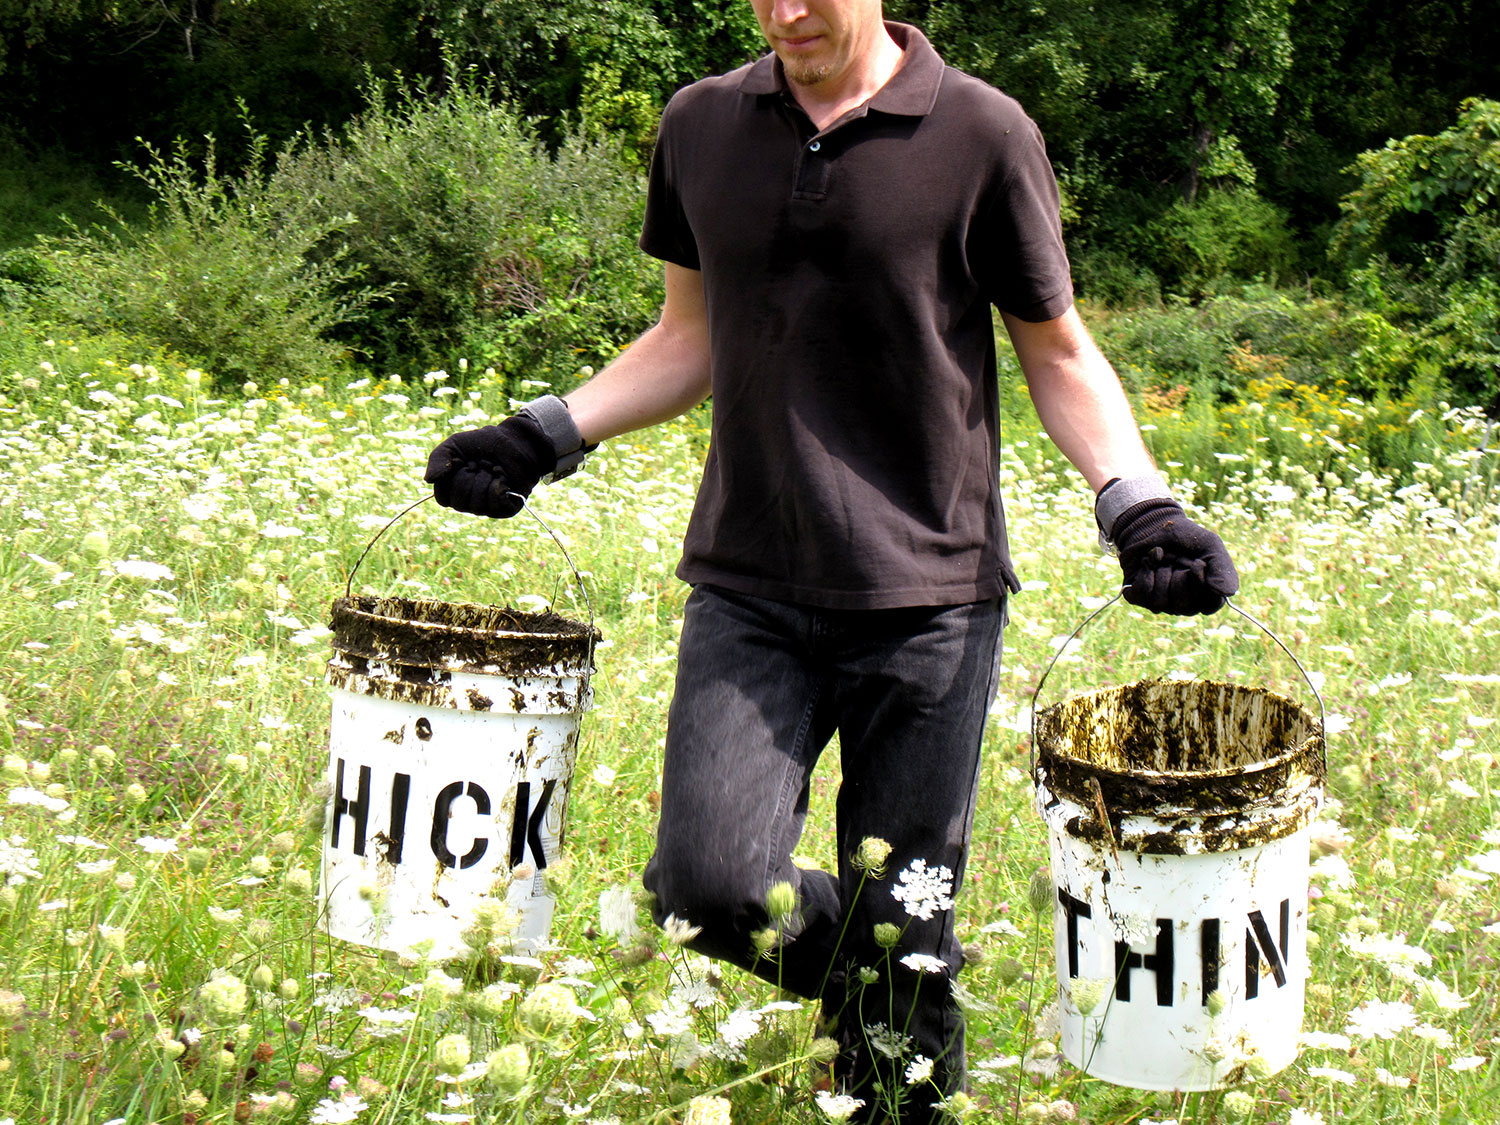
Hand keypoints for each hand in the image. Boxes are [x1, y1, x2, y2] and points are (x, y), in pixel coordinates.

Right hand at [424, 415, 554, 517]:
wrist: (515, 441)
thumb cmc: (484, 443)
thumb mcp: (455, 444)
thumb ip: (438, 458)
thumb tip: (428, 480)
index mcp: (454, 490)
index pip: (442, 499)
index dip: (450, 479)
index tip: (460, 461)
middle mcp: (469, 501)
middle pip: (459, 503)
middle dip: (469, 478)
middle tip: (479, 464)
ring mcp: (487, 507)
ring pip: (477, 505)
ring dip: (484, 480)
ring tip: (493, 469)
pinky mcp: (505, 509)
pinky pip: (494, 505)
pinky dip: (498, 485)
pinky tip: (503, 477)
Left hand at [1112, 499, 1238, 614]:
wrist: (1155, 525)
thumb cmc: (1186, 538)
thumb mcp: (1211, 546)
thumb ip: (1222, 569)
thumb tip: (1226, 593)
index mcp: (1206, 595)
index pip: (1209, 606)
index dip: (1201, 584)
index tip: (1197, 562)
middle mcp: (1185, 603)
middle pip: (1183, 607)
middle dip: (1179, 577)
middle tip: (1178, 559)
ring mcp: (1162, 602)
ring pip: (1161, 603)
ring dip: (1162, 573)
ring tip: (1164, 559)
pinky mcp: (1141, 596)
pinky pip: (1143, 594)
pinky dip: (1147, 572)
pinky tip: (1150, 562)